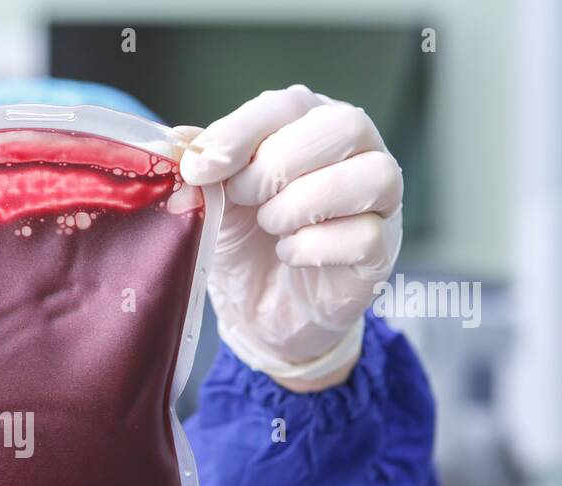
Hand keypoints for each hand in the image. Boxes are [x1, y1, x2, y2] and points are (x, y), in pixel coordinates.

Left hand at [180, 85, 402, 391]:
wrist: (257, 306)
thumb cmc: (243, 238)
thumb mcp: (214, 198)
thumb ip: (203, 166)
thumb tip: (180, 140)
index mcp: (309, 122)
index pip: (290, 104)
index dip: (242, 132)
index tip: (199, 167)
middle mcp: (355, 150)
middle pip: (343, 126)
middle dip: (278, 165)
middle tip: (242, 197)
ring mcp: (378, 199)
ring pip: (370, 176)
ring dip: (303, 203)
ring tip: (269, 225)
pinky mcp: (381, 247)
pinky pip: (365, 235)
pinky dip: (315, 246)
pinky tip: (290, 254)